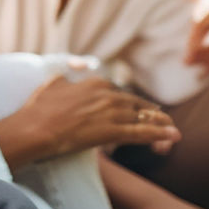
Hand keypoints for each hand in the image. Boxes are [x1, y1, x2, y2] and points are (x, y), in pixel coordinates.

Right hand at [0, 76, 179, 168]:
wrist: (34, 128)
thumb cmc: (39, 108)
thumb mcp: (52, 83)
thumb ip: (65, 76)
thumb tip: (70, 70)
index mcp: (94, 83)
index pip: (118, 92)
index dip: (130, 102)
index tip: (137, 107)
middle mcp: (106, 95)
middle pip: (135, 104)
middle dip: (150, 113)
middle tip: (162, 119)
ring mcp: (111, 113)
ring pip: (143, 118)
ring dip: (161, 125)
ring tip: (173, 132)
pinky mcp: (112, 132)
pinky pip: (142, 133)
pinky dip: (159, 135)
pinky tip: (172, 138)